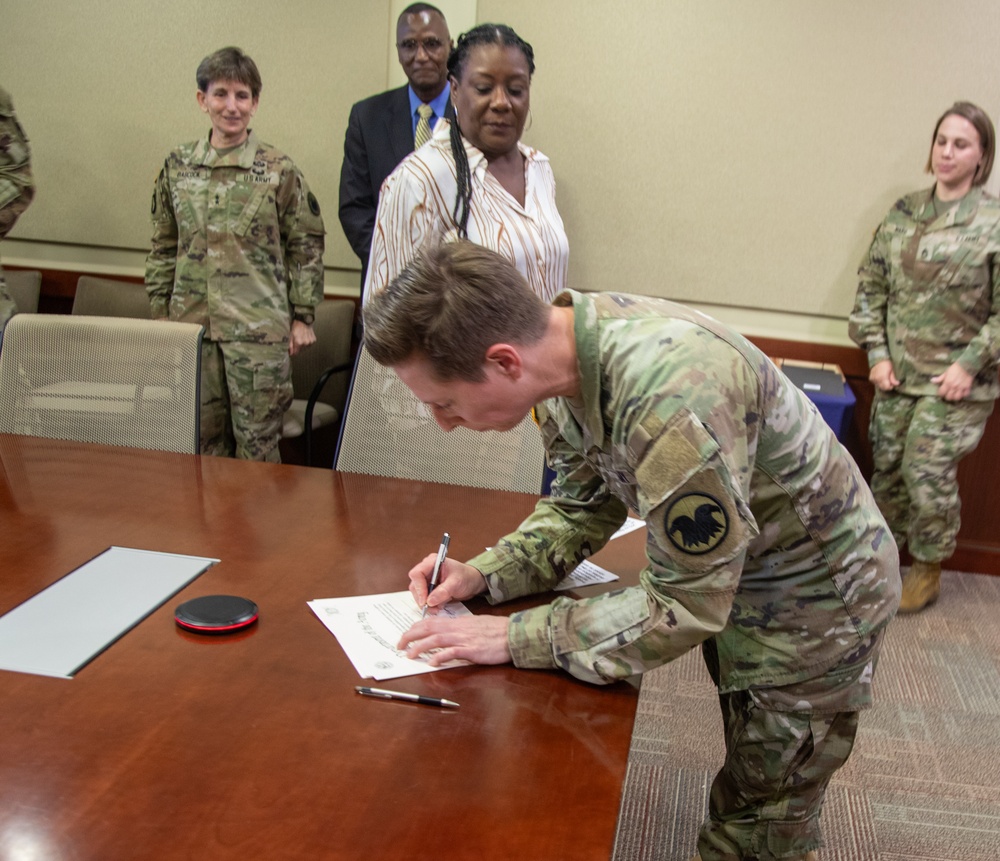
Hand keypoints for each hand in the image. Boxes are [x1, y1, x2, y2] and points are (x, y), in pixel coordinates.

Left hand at [289, 320, 315, 355]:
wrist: (304, 321)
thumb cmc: (296, 327)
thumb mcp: (290, 336)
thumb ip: (290, 345)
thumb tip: (290, 353)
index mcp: (299, 343)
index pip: (296, 353)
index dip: (293, 351)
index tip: (292, 349)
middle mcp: (305, 343)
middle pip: (301, 350)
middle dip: (298, 347)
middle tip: (296, 340)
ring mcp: (310, 342)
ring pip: (305, 348)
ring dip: (303, 345)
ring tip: (301, 338)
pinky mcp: (314, 340)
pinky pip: (310, 344)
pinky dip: (307, 342)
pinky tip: (305, 337)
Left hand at [397, 615, 511, 666]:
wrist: (512, 633)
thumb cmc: (495, 631)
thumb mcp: (474, 625)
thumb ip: (460, 629)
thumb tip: (446, 635)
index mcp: (457, 622)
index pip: (431, 621)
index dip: (416, 627)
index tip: (406, 634)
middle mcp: (457, 628)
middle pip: (428, 628)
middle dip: (410, 636)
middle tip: (399, 645)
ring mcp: (464, 638)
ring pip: (435, 639)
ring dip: (419, 647)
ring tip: (409, 655)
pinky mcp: (471, 650)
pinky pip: (451, 652)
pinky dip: (439, 657)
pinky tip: (432, 663)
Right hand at [407, 555, 487, 610]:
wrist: (473, 582)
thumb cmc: (466, 577)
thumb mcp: (456, 583)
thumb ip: (443, 591)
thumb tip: (429, 601)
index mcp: (432, 562)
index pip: (417, 574)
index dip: (419, 588)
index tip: (425, 601)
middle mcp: (427, 570)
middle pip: (415, 585)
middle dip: (422, 598)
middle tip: (431, 608)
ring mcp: (428, 580)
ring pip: (418, 594)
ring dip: (426, 603)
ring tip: (437, 608)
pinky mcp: (430, 589)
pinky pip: (425, 598)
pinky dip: (430, 605)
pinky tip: (439, 607)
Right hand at [869, 359, 899, 390]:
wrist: (878, 359)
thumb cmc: (886, 364)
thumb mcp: (892, 370)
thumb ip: (893, 379)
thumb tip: (897, 384)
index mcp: (882, 377)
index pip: (887, 387)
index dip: (891, 387)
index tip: (893, 384)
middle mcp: (876, 379)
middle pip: (882, 388)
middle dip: (887, 386)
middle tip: (890, 382)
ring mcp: (873, 379)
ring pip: (879, 386)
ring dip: (883, 385)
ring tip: (886, 380)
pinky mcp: (870, 379)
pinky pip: (876, 384)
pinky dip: (879, 383)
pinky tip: (881, 379)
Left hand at [931, 362, 973, 401]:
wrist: (966, 365)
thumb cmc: (954, 368)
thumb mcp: (945, 373)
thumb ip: (939, 378)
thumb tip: (932, 381)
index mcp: (947, 383)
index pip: (942, 393)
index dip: (941, 393)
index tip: (941, 392)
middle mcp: (953, 387)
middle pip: (949, 397)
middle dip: (947, 397)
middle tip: (948, 394)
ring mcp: (961, 388)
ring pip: (957, 398)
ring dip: (955, 397)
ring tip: (954, 395)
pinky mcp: (968, 387)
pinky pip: (966, 394)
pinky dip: (963, 395)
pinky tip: (962, 393)